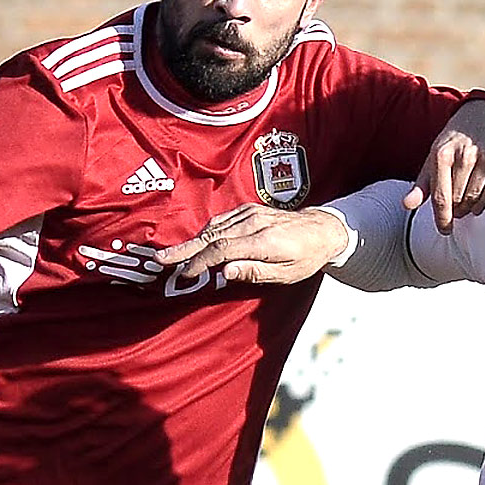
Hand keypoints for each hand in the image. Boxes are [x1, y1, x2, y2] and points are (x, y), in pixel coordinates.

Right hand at [153, 204, 349, 284]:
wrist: (323, 229)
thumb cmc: (306, 257)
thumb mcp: (287, 274)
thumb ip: (255, 272)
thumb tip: (225, 272)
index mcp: (263, 240)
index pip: (222, 250)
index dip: (200, 263)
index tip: (184, 275)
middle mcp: (253, 223)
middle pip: (211, 236)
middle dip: (184, 249)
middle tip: (161, 260)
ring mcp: (250, 213)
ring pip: (213, 227)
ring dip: (191, 241)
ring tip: (171, 255)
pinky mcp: (249, 209)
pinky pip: (221, 221)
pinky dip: (205, 232)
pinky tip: (195, 243)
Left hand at [404, 99, 484, 231]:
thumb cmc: (455, 140)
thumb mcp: (434, 157)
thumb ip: (421, 184)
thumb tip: (406, 205)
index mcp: (441, 154)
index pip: (441, 197)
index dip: (442, 219)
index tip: (445, 230)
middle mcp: (464, 154)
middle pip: (458, 200)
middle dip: (456, 211)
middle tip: (456, 211)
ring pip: (475, 198)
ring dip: (470, 209)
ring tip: (466, 206)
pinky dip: (483, 202)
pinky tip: (478, 202)